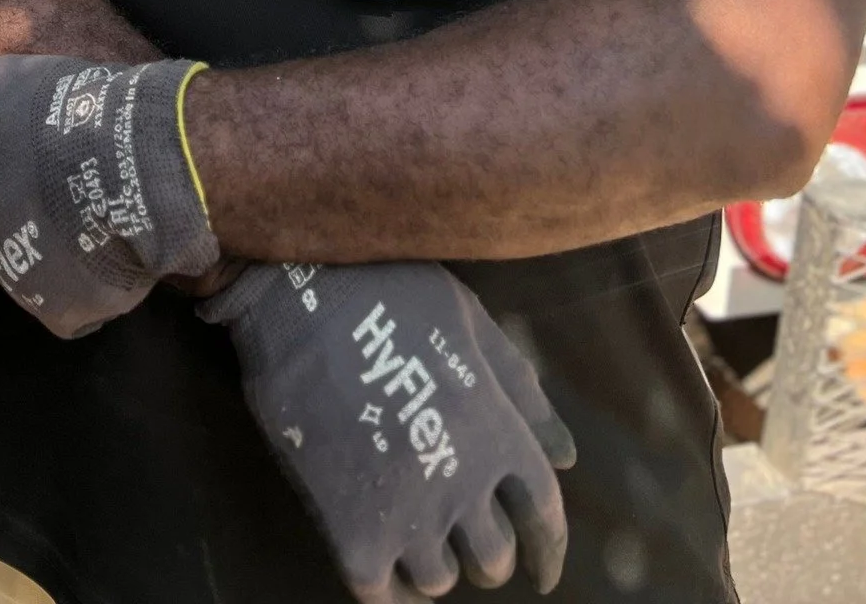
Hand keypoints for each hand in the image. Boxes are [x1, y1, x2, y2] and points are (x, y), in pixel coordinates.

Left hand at [0, 54, 219, 339]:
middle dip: (33, 217)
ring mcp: (26, 290)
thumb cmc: (57, 111)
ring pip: (43, 273)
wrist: (132, 160)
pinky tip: (115, 245)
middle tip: (73, 181)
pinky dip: (95, 284)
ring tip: (104, 207)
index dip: (10, 173)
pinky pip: (78, 304)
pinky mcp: (68, 315)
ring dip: (66, 250)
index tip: (42, 156)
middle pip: (6, 237)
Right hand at [202, 261, 574, 599]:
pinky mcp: (352, 533)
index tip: (544, 572)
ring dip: (434, 563)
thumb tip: (568, 457)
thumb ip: (520, 389)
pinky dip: (390, 588)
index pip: (544, 515)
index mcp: (497, 432)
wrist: (297, 292)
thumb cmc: (387, 291)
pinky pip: (383, 593)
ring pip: (439, 579)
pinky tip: (382, 567)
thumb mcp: (469, 321)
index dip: (548, 550)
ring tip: (415, 536)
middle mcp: (463, 483)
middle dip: (484, 552)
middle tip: (460, 533)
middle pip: (492, 557)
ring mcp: (407, 513)